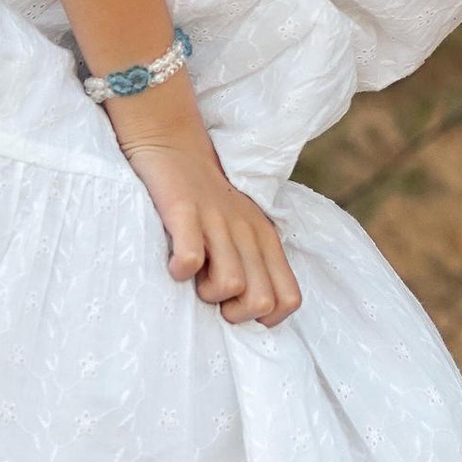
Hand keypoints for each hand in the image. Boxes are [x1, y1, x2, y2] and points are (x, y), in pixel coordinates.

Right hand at [111, 111, 301, 326]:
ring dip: (207, 294)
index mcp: (266, 239)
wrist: (174, 143)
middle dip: (234, 313)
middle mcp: (248, 231)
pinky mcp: (184, 211)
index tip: (237, 306)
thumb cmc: (208, 198)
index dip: (266, 318)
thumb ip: (254, 261)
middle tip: (213, 295)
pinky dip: (180, 270)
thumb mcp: (243, 227)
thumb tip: (254, 309)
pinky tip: (172, 262)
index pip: (289, 299)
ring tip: (194, 278)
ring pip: (232, 284)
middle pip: (262, 301)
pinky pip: (190, 259)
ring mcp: (217, 221)